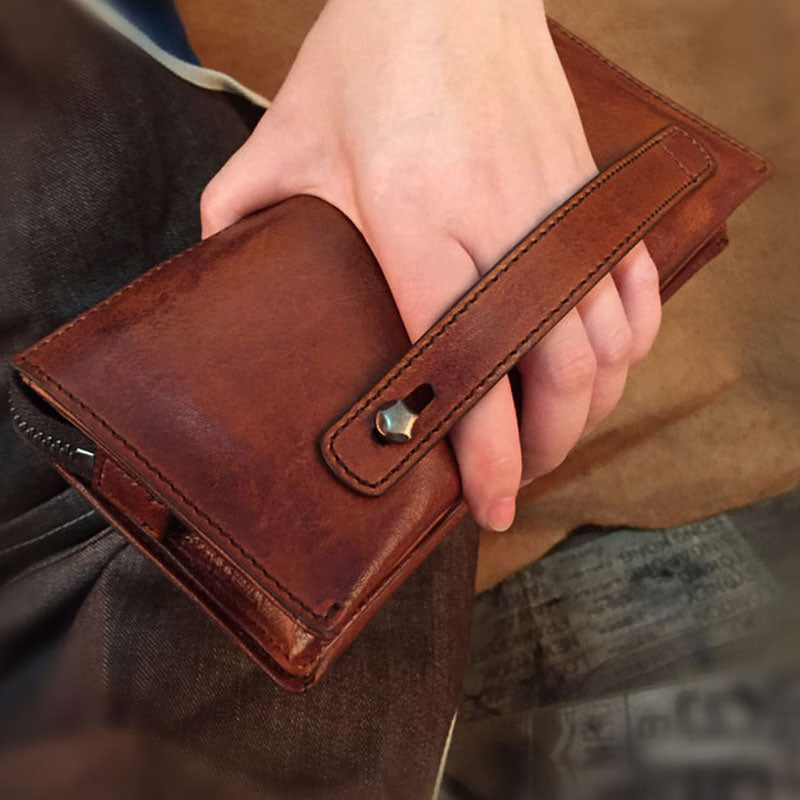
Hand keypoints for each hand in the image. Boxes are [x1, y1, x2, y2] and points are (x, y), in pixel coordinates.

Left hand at [200, 0, 661, 530]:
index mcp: (419, 223)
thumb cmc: (367, 55)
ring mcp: (561, 209)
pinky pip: (636, 283)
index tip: (490, 507)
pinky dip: (635, 340)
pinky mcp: (591, 191)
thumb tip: (215, 273)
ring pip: (609, 340)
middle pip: (557, 372)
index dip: (489, 454)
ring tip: (557, 435)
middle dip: (545, 447)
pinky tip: (610, 365)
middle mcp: (505, 225)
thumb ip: (242, 214)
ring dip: (592, 406)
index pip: (470, 366)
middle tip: (516, 480)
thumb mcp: (286, 136)